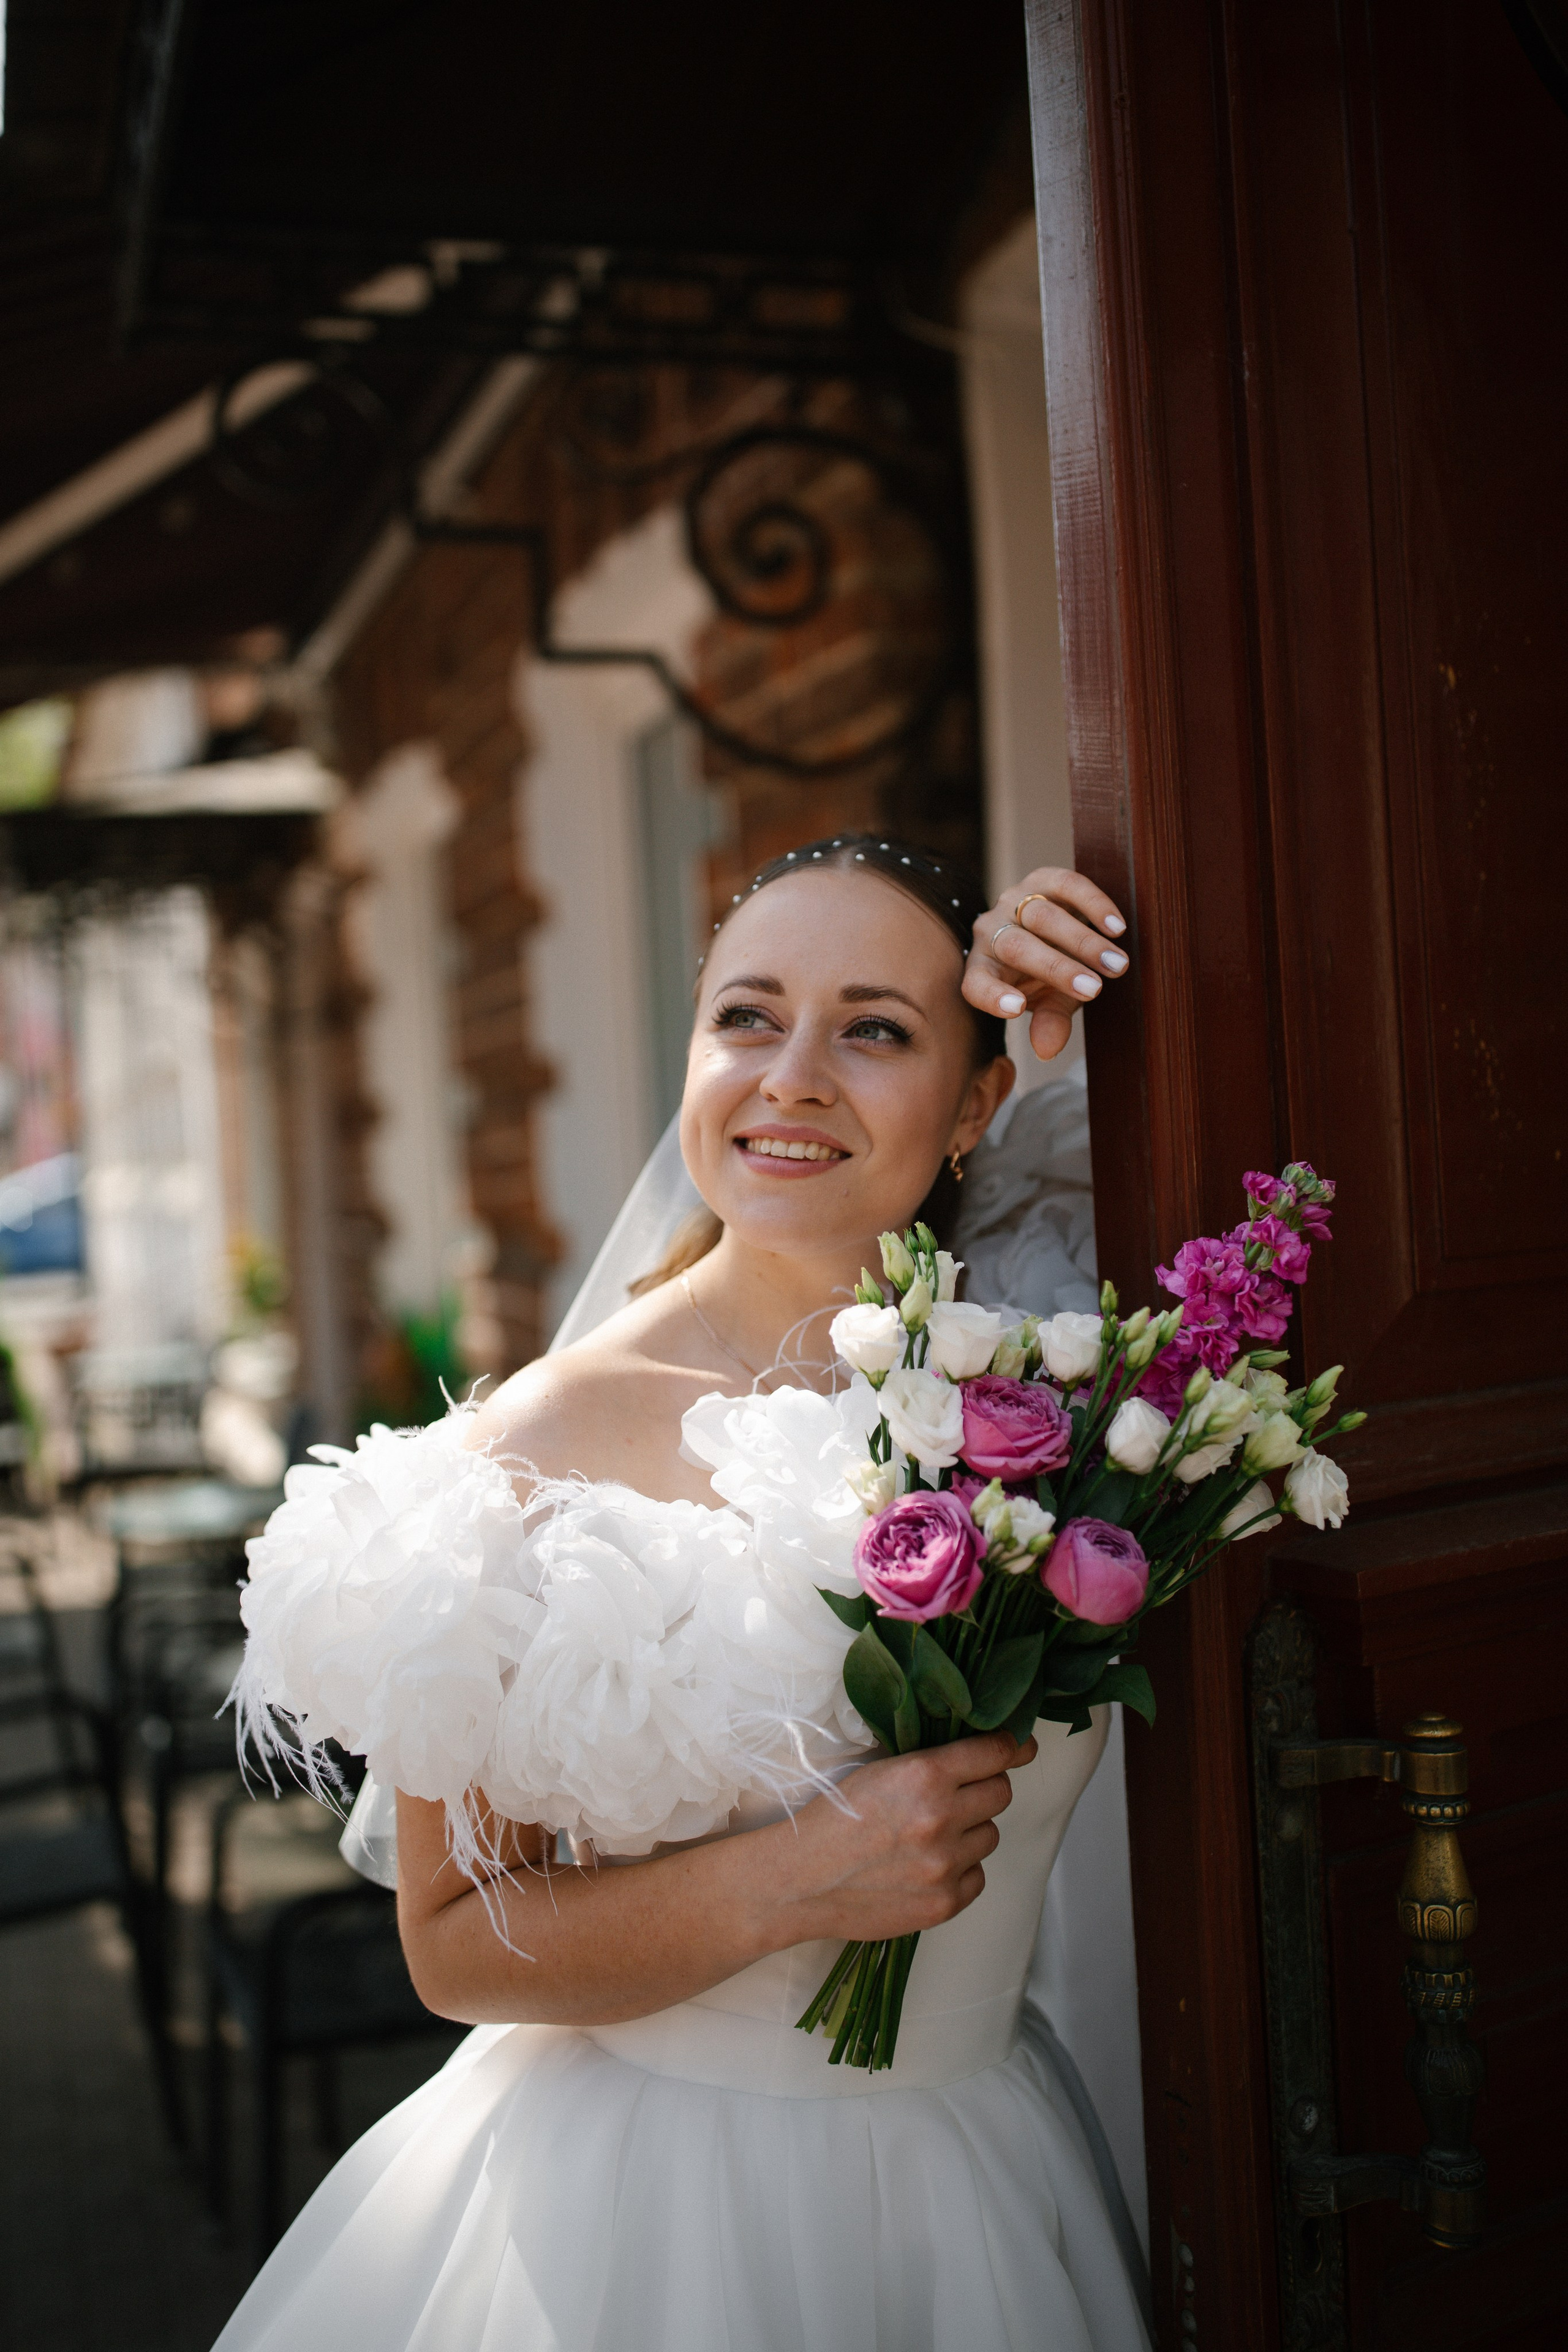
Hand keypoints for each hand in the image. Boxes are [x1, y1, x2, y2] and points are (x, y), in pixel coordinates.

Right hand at [774, 1730, 1036, 1945]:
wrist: (800, 1880)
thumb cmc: (833, 1819)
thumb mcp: (879, 1772)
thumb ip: (931, 1764)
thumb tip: (979, 1754)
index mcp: (924, 1776)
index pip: (995, 1752)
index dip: (1011, 1746)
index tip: (1019, 1747)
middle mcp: (941, 1818)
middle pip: (1001, 1793)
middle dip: (985, 1789)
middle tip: (959, 1795)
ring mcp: (945, 1865)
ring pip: (990, 1836)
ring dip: (971, 1832)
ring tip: (931, 1836)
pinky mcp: (944, 1903)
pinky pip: (978, 1877)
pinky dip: (961, 1870)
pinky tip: (929, 1866)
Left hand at [963, 866, 1128, 1061]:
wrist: (1060, 930)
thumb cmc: (1050, 974)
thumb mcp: (1050, 1001)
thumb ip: (1049, 1021)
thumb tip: (1046, 1050)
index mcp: (984, 969)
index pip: (976, 984)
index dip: (992, 996)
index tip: (1018, 1008)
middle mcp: (991, 932)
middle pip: (1017, 948)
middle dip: (1058, 969)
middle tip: (1095, 988)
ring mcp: (1014, 901)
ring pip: (1042, 916)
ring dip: (1082, 941)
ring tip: (1116, 964)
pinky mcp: (1042, 878)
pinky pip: (1065, 884)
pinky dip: (1093, 905)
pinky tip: (1117, 928)